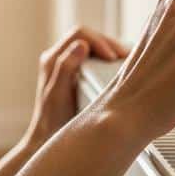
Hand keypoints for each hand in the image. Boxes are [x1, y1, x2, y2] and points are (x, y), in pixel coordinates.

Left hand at [19, 25, 130, 151]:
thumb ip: (65, 68)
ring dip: (111, 51)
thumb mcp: (57, 95)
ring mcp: (67, 66)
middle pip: (89, 37)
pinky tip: (122, 71)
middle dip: (110, 44)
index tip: (113, 57)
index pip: (80, 34)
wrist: (46, 141)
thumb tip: (82, 44)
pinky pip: (95, 59)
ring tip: (128, 62)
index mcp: (52, 59)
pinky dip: (109, 61)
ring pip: (93, 47)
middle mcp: (58, 58)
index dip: (100, 41)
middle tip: (128, 58)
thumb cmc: (52, 122)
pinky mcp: (76, 75)